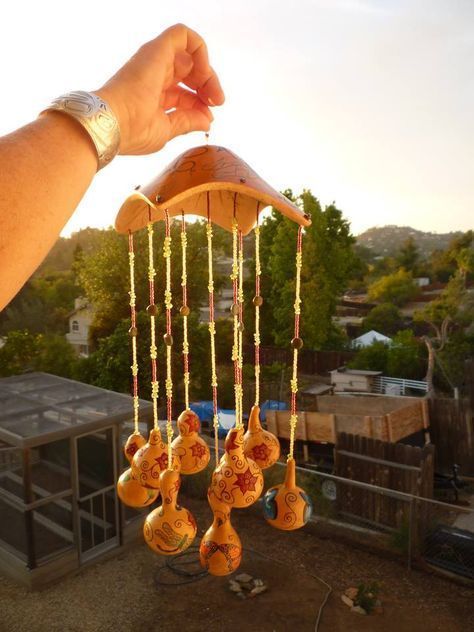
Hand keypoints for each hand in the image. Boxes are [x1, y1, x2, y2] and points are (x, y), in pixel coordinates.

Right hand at [96, 24, 224, 154]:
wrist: (114, 124)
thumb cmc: (133, 131)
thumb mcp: (167, 130)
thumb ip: (187, 122)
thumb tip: (207, 120)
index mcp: (153, 94)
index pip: (183, 94)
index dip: (200, 103)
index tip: (209, 116)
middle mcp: (154, 74)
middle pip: (190, 72)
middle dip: (209, 85)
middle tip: (216, 102)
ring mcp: (155, 60)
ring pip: (190, 54)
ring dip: (208, 72)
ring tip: (213, 94)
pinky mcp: (157, 49)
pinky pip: (183, 35)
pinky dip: (200, 49)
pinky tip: (203, 73)